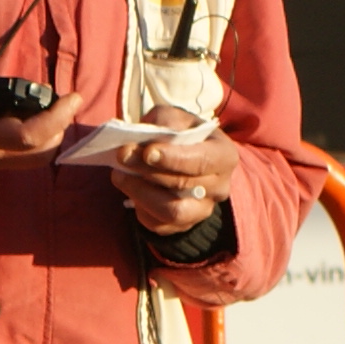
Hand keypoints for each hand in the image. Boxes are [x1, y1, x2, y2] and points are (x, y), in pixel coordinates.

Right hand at [0, 65, 81, 181]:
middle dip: (58, 127)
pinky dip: (29, 138)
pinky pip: (13, 156)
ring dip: (45, 134)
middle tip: (60, 99)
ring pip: (29, 160)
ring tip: (43, 104)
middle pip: (39, 154)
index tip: (72, 96)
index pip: (29, 136)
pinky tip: (18, 112)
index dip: (57, 117)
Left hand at [111, 120, 234, 238]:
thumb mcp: (174, 118)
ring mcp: (203, 210)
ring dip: (140, 192)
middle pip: (184, 185)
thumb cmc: (178, 134)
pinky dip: (140, 208)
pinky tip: (130, 189)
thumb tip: (145, 142)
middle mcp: (219, 187)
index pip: (202, 161)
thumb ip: (163, 122)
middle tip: (123, 156)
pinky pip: (159, 225)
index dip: (174, 158)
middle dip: (148, 171)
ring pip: (172, 211)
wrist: (180, 158)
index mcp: (224, 156)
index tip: (147, 152)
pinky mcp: (183, 226)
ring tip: (120, 175)